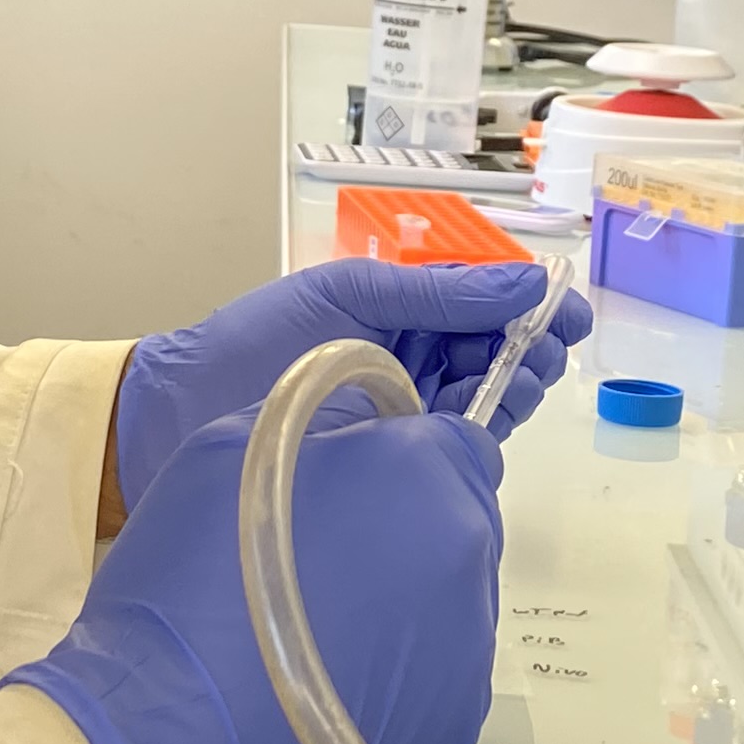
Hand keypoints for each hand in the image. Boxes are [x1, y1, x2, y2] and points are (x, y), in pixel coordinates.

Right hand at [19, 403, 500, 743]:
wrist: (168, 729)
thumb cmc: (190, 577)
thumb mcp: (232, 444)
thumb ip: (329, 418)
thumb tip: (373, 422)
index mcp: (427, 478)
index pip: (461, 444)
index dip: (408, 458)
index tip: (358, 482)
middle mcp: (468, 560)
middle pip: (460, 525)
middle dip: (409, 529)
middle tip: (323, 558)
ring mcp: (468, 651)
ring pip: (452, 603)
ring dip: (408, 602)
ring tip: (320, 627)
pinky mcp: (453, 725)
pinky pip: (440, 677)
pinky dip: (403, 674)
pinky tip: (332, 680)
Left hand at [113, 263, 588, 515]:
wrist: (177, 415)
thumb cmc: (251, 344)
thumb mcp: (349, 295)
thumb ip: (437, 292)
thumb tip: (524, 282)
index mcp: (393, 312)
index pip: (479, 307)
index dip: (527, 311)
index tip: (566, 317)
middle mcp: (403, 360)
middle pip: (490, 354)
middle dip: (526, 351)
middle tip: (542, 356)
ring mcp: (398, 413)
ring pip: (480, 400)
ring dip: (511, 388)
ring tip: (523, 382)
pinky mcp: (389, 461)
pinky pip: (451, 444)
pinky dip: (481, 430)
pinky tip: (493, 420)